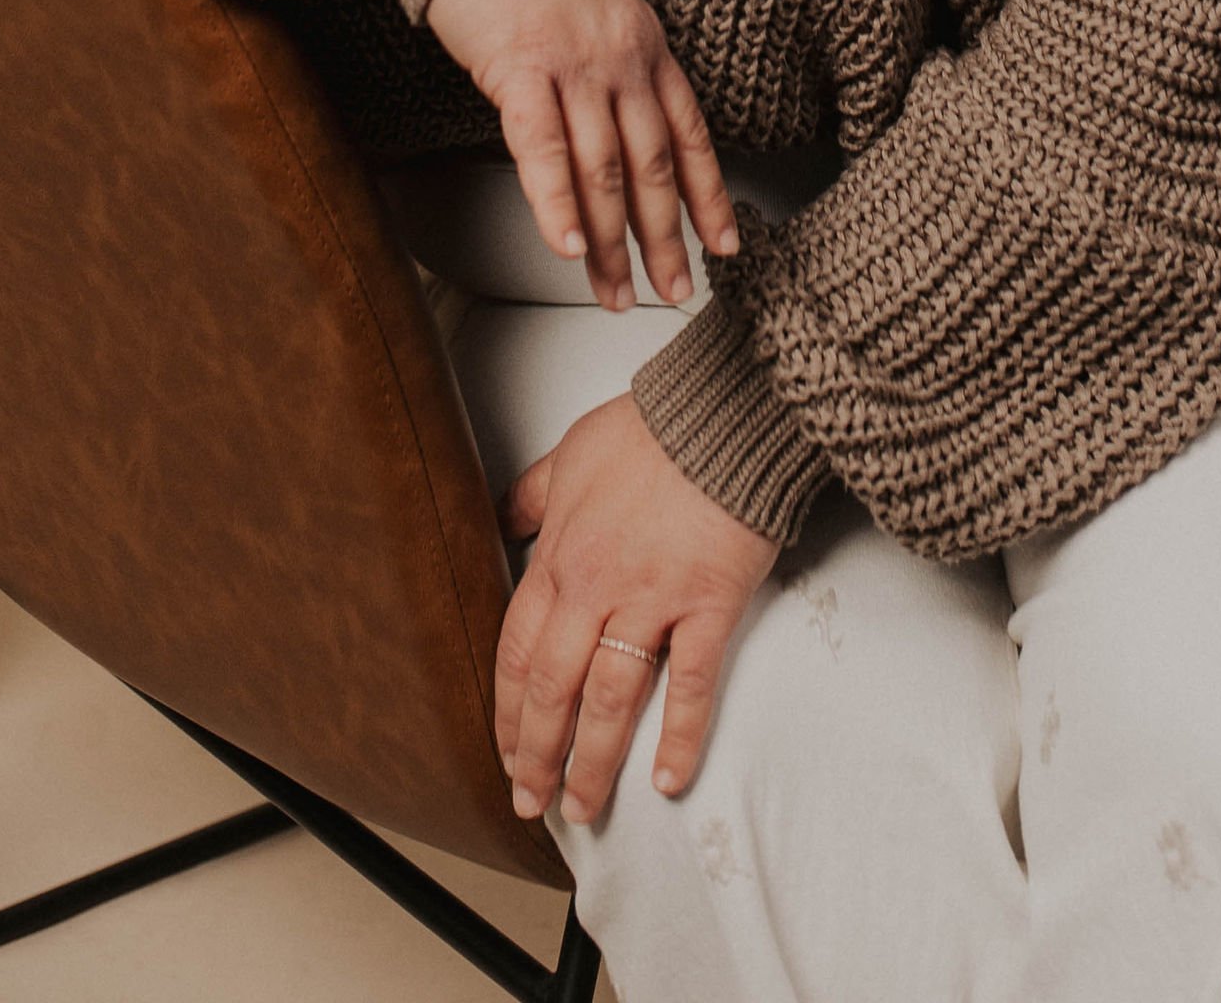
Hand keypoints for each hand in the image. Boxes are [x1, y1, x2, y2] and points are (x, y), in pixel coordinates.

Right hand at [424, 0, 738, 308]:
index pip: (690, 133)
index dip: (710, 195)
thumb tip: (610, 105)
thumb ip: (612, 50)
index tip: (725, 245)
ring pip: (604, 173)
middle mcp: (621, 58)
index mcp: (645, 40)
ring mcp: (573, 64)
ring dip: (612, 244)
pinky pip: (543, 151)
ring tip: (616, 293)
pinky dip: (557, 206)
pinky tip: (569, 247)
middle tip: (673, 293)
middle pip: (652, 168)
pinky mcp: (519, 68)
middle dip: (665, 240)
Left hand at [498, 394, 777, 821]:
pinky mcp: (707, 606)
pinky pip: (689, 684)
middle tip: (534, 802)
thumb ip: (533, 495)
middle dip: (538, 755)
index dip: (510, 710)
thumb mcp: (570, 453)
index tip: (507, 752)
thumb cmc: (650, 428)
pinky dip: (678, 737)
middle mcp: (595, 587)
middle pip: (553, 689)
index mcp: (560, 555)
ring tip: (584, 808)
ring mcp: (651, 601)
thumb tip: (502, 519)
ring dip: (593, 762)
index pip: (519, 650)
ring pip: (608, 699)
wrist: (718, 412)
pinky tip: (666, 779)